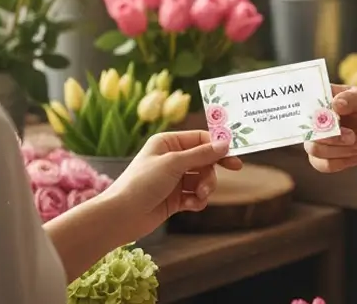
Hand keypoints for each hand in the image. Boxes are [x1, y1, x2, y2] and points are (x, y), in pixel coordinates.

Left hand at [106, 130, 242, 236]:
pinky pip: (194, 196)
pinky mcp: (174, 198)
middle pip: (204, 161)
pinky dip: (197, 201)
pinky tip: (191, 206)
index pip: (200, 140)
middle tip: (209, 186)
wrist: (121, 216)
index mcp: (168, 143)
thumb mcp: (174, 164)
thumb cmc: (143, 183)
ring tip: (198, 198)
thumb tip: (226, 143)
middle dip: (209, 174)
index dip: (218, 148)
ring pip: (201, 179)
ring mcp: (173, 179)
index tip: (235, 160)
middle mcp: (171, 158)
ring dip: (204, 189)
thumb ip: (202, 154)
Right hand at [304, 84, 356, 185]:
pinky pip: (323, 165)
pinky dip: (341, 161)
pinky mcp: (324, 156)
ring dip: (340, 149)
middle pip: (309, 131)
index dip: (315, 113)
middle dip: (333, 137)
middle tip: (353, 136)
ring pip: (315, 150)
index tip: (334, 119)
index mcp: (322, 97)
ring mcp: (318, 138)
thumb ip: (352, 99)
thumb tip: (335, 104)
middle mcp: (315, 118)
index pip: (307, 103)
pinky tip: (354, 151)